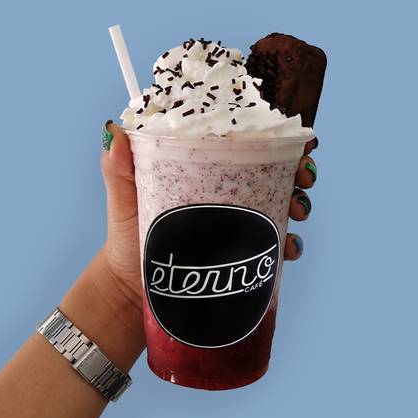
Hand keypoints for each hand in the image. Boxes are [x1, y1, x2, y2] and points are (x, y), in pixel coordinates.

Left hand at [99, 123, 317, 307]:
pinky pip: (274, 246)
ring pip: (282, 205)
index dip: (279, 139)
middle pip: (275, 173)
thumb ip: (118, 167)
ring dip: (300, 203)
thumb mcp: (124, 196)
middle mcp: (227, 192)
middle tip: (305, 177)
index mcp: (206, 169)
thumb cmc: (126, 234)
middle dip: (300, 170)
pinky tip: (289, 248)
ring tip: (298, 210)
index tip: (298, 141)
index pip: (247, 145)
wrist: (131, 286)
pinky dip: (290, 244)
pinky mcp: (240, 254)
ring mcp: (236, 224)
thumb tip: (112, 130)